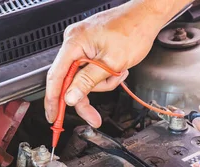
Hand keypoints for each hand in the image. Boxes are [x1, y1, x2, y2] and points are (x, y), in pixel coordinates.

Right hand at [44, 2, 176, 127]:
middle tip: (94, 116)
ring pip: (84, 77)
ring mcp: (82, 44)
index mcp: (75, 42)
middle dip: (88, 94)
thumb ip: (88, 82)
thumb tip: (70, 97)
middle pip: (71, 80)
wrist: (147, 16)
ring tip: (118, 73)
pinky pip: (91, 69)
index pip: (56, 77)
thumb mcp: (112, 63)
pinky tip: (117, 69)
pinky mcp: (91, 47)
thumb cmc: (134, 30)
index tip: (53, 117)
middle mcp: (74, 41)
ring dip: (102, 82)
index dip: (53, 101)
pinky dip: (104, 75)